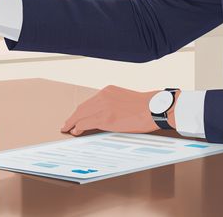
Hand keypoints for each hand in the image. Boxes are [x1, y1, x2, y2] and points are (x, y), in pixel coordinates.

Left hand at [60, 86, 175, 134]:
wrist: (155, 108)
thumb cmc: (147, 107)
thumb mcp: (126, 99)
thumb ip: (114, 104)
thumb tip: (108, 116)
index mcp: (108, 90)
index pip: (89, 102)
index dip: (81, 110)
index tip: (76, 116)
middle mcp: (103, 96)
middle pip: (82, 107)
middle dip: (73, 117)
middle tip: (67, 124)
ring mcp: (103, 107)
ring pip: (80, 115)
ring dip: (72, 123)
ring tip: (67, 129)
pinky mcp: (105, 118)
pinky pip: (85, 123)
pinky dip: (78, 128)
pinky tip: (75, 132)